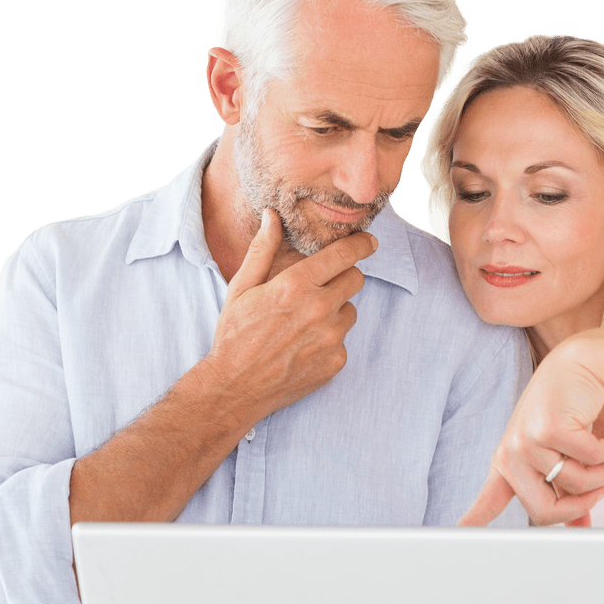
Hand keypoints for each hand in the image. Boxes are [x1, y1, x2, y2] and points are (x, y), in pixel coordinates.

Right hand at [202, 211, 375, 419]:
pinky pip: (343, 341)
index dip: (360, 244)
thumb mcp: (242, 288)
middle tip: (322, 287)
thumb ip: (263, 249)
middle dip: (344, 277)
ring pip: (350, 311)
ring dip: (335, 312)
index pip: (344, 255)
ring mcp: (331, 338)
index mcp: (296, 286)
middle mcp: (319, 310)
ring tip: (304, 324)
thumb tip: (272, 216)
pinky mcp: (336, 361)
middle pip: (356, 279)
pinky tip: (303, 347)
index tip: (368, 241)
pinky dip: (329, 340)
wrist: (236, 387)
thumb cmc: (235, 335)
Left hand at [459, 339, 603, 525]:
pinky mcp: (549, 428)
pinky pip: (591, 460)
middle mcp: (512, 453)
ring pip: (575, 485)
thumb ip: (568, 491)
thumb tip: (582, 526)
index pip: (488, 501)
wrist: (580, 365)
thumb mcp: (564, 455)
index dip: (473, 521)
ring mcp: (527, 440)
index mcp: (508, 463)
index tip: (458, 534)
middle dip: (582, 505)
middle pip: (543, 512)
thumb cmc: (569, 411)